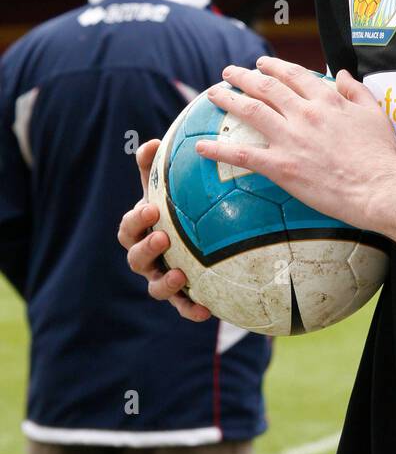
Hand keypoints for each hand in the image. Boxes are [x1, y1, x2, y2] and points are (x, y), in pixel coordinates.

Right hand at [116, 137, 211, 320]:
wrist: (195, 233)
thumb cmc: (176, 204)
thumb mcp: (165, 185)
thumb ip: (155, 167)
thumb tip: (152, 143)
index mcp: (140, 230)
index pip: (129, 227)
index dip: (136, 220)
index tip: (151, 208)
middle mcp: (146, 257)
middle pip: (136, 258)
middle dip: (146, 250)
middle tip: (162, 238)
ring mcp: (161, 278)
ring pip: (156, 288)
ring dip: (165, 284)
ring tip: (180, 276)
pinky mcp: (181, 297)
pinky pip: (183, 307)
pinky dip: (191, 310)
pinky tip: (208, 310)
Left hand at [196, 58, 395, 230]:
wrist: (379, 187)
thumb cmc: (382, 154)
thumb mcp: (375, 113)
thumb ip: (357, 91)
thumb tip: (342, 74)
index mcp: (327, 99)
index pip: (295, 75)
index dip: (275, 67)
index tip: (263, 64)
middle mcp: (304, 113)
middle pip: (267, 87)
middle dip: (244, 76)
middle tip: (229, 72)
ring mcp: (291, 138)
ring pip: (251, 111)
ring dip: (228, 99)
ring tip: (213, 93)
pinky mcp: (281, 166)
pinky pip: (244, 155)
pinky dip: (220, 150)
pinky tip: (202, 147)